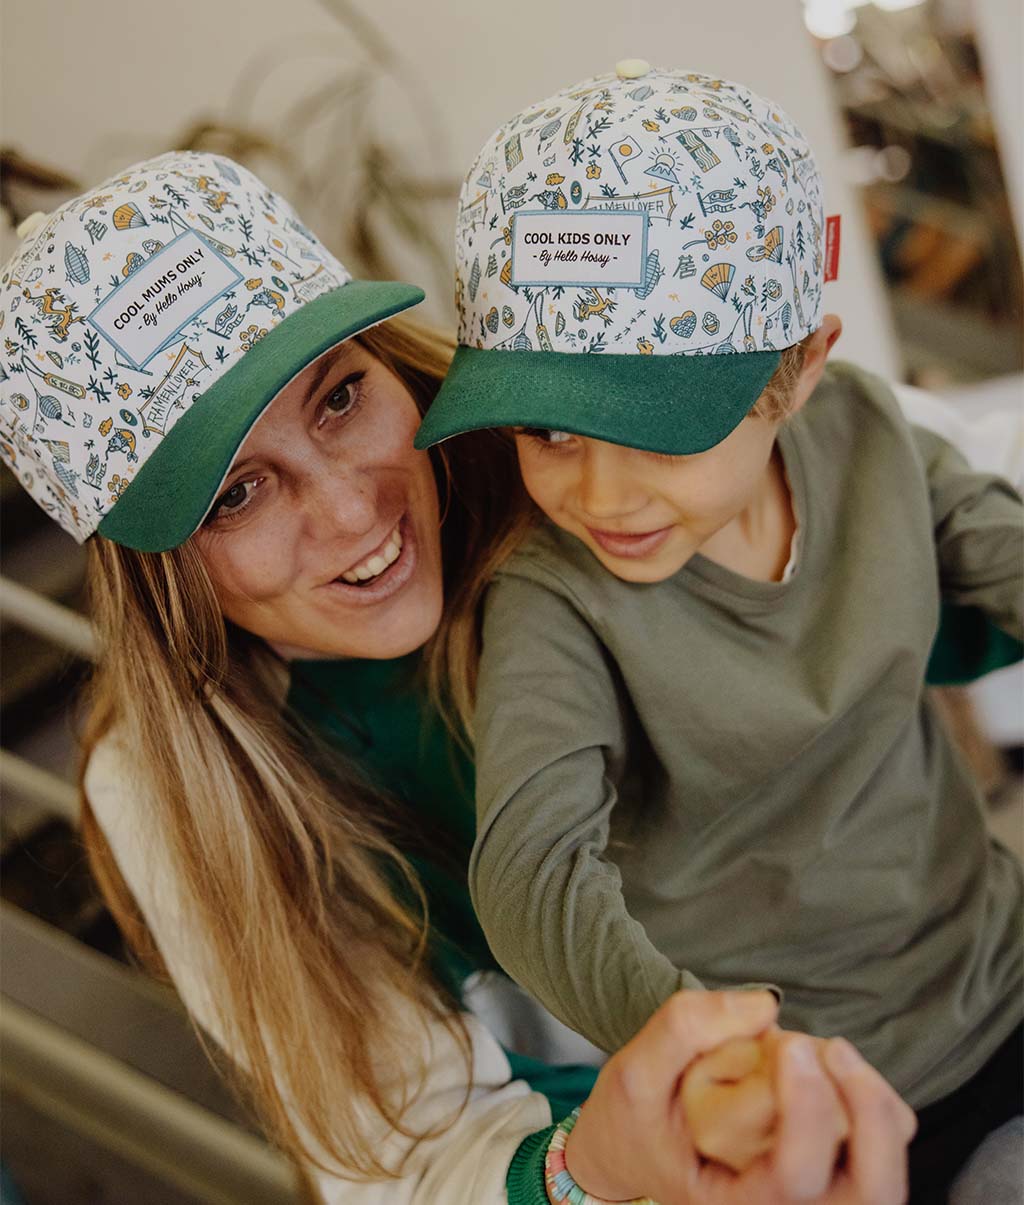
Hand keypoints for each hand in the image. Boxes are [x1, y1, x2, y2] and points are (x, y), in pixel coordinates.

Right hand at [564, 991, 915, 1204]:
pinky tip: (829, 1067)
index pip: (795, 1179)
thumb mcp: (634, 1072)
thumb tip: (765, 1007)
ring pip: (886, 1168)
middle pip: (870, 1190)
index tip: (786, 1044)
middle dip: (866, 1111)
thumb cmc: (634, 1119)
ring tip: (825, 1053)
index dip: (806, 1111)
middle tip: (830, 1049)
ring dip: (870, 1101)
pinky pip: (885, 1141)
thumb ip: (685, 1029)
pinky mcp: (833, 1172)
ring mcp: (816, 1199)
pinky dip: (872, 1097)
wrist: (631, 1147)